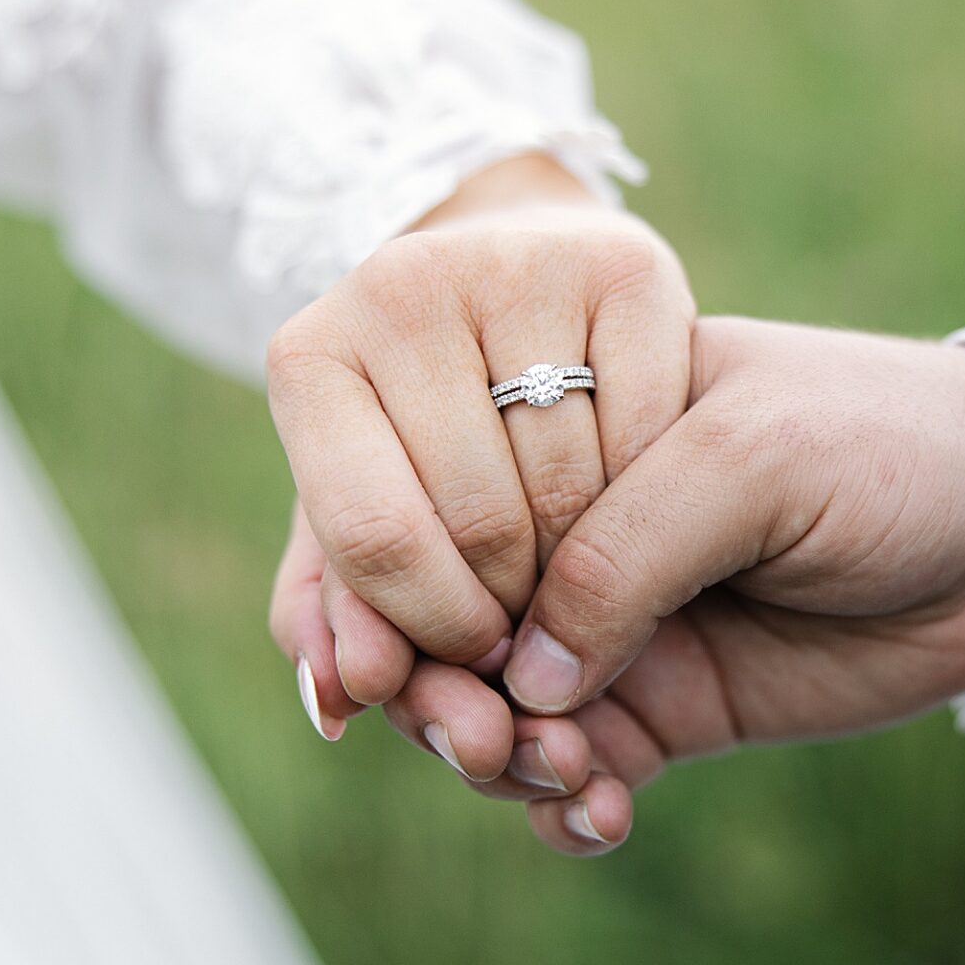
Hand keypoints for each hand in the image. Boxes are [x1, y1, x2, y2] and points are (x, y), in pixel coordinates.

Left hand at [266, 153, 694, 742]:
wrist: (524, 281)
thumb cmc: (433, 424)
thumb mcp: (369, 507)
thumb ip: (343, 612)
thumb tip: (342, 702)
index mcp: (313, 353)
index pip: (369, 538)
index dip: (433, 629)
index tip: (476, 656)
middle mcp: (404, 285)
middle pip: (476, 522)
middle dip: (517, 607)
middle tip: (538, 620)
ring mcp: (520, 262)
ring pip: (568, 486)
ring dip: (588, 564)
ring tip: (579, 564)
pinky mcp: (628, 263)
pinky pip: (648, 433)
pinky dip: (651, 493)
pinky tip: (635, 496)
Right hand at [374, 315, 964, 850]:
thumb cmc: (883, 440)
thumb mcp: (753, 456)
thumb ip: (627, 546)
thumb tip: (521, 673)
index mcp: (568, 417)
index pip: (431, 493)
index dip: (386, 579)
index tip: (376, 658)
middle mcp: (570, 521)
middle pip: (436, 614)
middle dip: (426, 688)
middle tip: (476, 740)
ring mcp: (611, 620)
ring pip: (489, 706)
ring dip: (491, 759)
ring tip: (559, 776)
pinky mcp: (664, 707)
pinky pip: (568, 773)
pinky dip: (560, 807)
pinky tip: (598, 816)